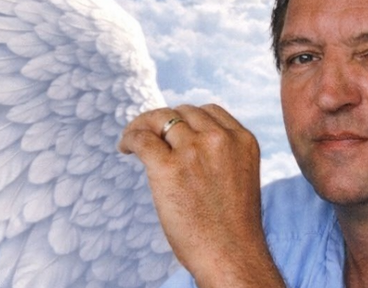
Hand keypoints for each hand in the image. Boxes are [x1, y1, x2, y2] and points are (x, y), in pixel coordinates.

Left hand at [118, 104, 284, 286]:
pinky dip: (129, 138)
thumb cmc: (233, 227)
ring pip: (161, 120)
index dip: (188, 119)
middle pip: (184, 112)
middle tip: (151, 136)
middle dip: (166, 122)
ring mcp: (194, 150)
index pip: (210, 111)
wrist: (231, 255)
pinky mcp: (168, 167)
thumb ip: (222, 156)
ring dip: (144, 126)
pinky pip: (142, 139)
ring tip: (133, 139)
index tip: (175, 133)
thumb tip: (186, 145)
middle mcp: (220, 139)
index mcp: (243, 140)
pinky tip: (125, 148)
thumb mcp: (239, 178)